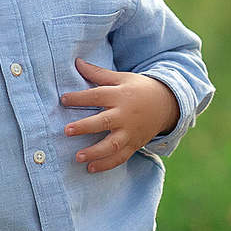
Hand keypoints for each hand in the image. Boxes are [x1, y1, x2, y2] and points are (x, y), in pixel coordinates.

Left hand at [59, 61, 179, 173]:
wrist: (167, 105)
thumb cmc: (139, 89)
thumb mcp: (122, 78)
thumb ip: (98, 73)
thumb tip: (77, 62)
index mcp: (121, 96)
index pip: (97, 96)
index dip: (80, 98)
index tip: (63, 99)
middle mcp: (125, 115)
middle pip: (104, 122)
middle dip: (85, 127)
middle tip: (66, 131)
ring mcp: (130, 132)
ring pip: (113, 145)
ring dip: (95, 152)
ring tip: (78, 157)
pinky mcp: (134, 145)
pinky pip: (120, 157)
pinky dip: (107, 164)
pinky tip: (91, 168)